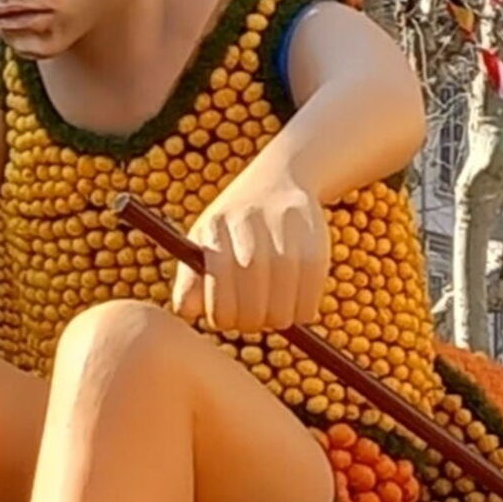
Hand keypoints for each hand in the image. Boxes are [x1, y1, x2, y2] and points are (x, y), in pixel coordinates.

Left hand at [179, 168, 329, 337]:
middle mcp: (247, 223)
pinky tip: (295, 306)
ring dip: (279, 318)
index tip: (225, 319)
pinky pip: (310, 287)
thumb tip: (187, 312)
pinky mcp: (314, 235)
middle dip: (251, 320)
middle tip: (252, 323)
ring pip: (283, 294)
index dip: (222, 314)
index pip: (217, 287)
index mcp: (215, 228)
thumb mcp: (204, 244)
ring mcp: (283, 228)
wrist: (280, 179)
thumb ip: (191, 281)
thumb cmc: (232, 229)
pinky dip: (304, 308)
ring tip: (274, 316)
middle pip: (251, 294)